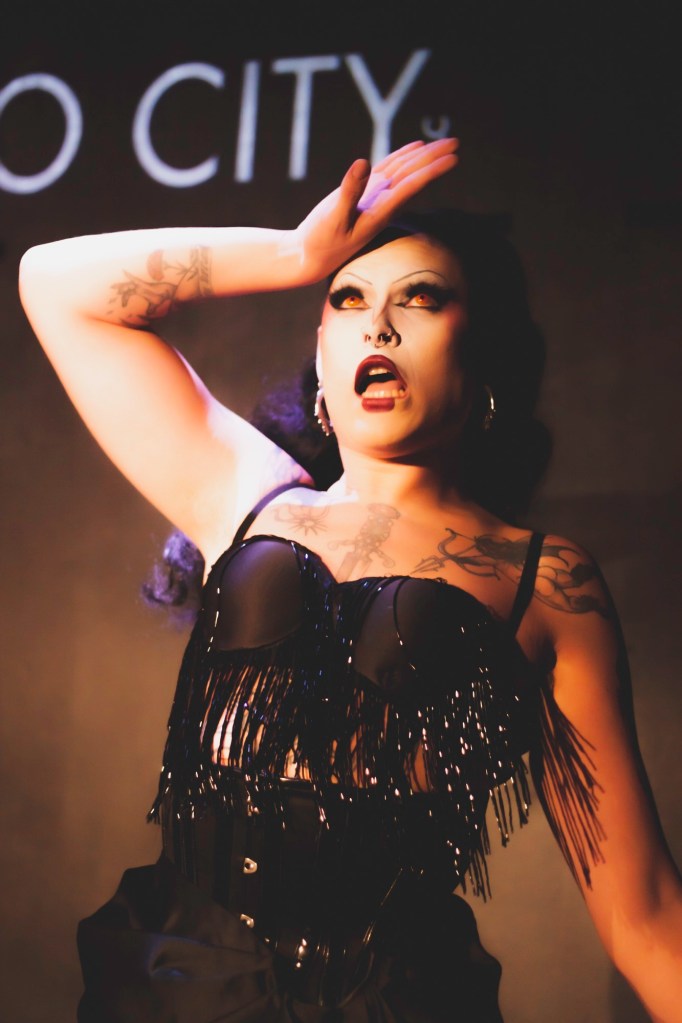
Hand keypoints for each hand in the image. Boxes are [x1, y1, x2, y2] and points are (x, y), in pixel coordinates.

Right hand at [294, 138, 458, 280]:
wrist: (311, 256)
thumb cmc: (321, 242)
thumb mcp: (333, 218)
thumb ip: (349, 192)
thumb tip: (364, 163)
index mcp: (379, 212)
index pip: (411, 186)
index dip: (431, 171)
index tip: (452, 158)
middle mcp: (382, 204)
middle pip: (412, 176)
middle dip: (433, 159)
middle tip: (456, 142)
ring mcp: (374, 198)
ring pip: (402, 172)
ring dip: (422, 157)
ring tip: (443, 143)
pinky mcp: (363, 194)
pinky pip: (388, 171)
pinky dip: (401, 158)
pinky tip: (415, 148)